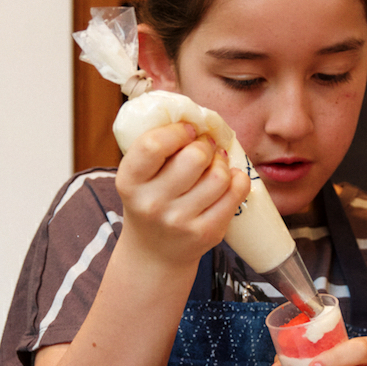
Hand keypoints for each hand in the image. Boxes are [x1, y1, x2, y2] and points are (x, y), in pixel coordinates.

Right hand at [115, 122, 249, 266]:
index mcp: (129, 181)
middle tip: (205, 146)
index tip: (188, 130)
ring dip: (221, 163)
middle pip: (194, 157)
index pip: (153, 145)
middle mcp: (151, 203)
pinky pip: (235, 193)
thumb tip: (193, 113)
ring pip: (218, 175)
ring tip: (215, 164)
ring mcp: (179, 221)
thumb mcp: (140, 175)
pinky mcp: (205, 233)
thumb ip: (157, 145)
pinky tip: (228, 180)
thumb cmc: (151, 200)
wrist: (154, 252)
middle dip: (205, 145)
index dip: (178, 131)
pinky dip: (237, 180)